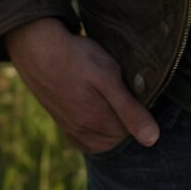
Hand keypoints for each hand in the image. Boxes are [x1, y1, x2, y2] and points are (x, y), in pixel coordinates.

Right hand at [5, 18, 159, 154]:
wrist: (38, 49)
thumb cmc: (76, 58)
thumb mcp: (108, 76)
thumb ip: (130, 110)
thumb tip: (152, 139)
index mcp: (97, 121)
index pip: (133, 129)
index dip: (138, 108)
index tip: (134, 87)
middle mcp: (83, 132)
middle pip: (118, 136)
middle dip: (125, 117)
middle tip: (120, 88)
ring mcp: (71, 129)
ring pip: (103, 140)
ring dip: (112, 124)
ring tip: (110, 97)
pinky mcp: (63, 124)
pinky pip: (86, 140)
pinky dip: (97, 131)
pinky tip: (98, 113)